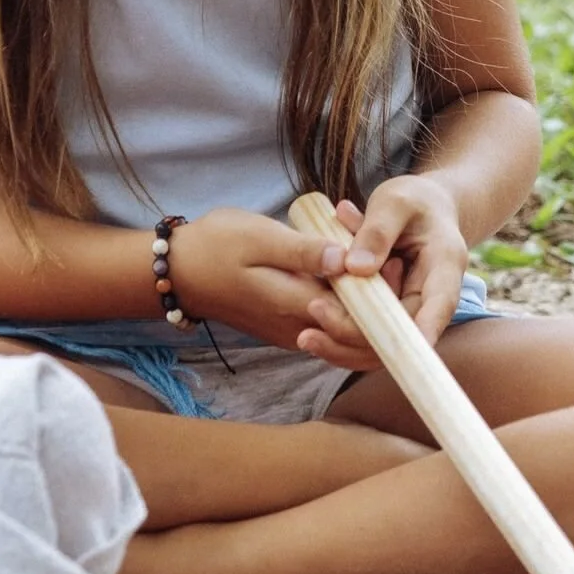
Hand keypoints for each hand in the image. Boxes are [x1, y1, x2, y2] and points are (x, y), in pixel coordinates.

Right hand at [166, 208, 380, 369]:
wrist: (179, 270)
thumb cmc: (216, 245)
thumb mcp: (259, 237)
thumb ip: (304, 251)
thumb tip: (347, 260)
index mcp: (295, 306)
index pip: (358, 324)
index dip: (386, 302)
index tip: (394, 263)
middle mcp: (299, 329)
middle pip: (359, 336)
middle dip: (386, 304)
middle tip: (395, 261)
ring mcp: (294, 333)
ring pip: (348, 334)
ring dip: (369, 305)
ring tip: (378, 263)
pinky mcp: (290, 328)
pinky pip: (331, 326)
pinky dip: (349, 305)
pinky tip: (351, 271)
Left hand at [302, 177, 468, 355]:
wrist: (422, 206)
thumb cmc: (413, 199)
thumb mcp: (395, 202)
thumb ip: (376, 231)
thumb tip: (355, 269)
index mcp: (445, 265)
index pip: (440, 305)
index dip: (423, 331)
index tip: (401, 351)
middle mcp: (431, 295)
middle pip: (403, 330)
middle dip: (358, 335)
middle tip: (313, 320)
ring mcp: (409, 306)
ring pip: (383, 339)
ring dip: (344, 341)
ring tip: (305, 338)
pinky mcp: (389, 311)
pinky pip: (368, 329)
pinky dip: (340, 326)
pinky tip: (310, 327)